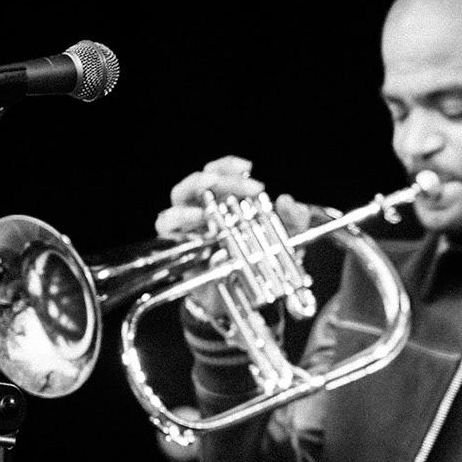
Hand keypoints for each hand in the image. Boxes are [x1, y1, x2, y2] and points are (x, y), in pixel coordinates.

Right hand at [155, 156, 309, 317]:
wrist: (248, 296)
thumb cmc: (262, 258)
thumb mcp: (286, 238)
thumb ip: (293, 219)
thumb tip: (287, 200)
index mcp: (220, 202)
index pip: (215, 173)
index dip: (227, 166)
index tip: (247, 168)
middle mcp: (197, 213)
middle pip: (193, 186)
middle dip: (217, 182)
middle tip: (246, 188)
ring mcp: (186, 234)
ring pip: (171, 211)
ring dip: (187, 208)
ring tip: (207, 212)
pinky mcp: (179, 254)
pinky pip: (169, 237)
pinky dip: (181, 230)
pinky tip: (202, 232)